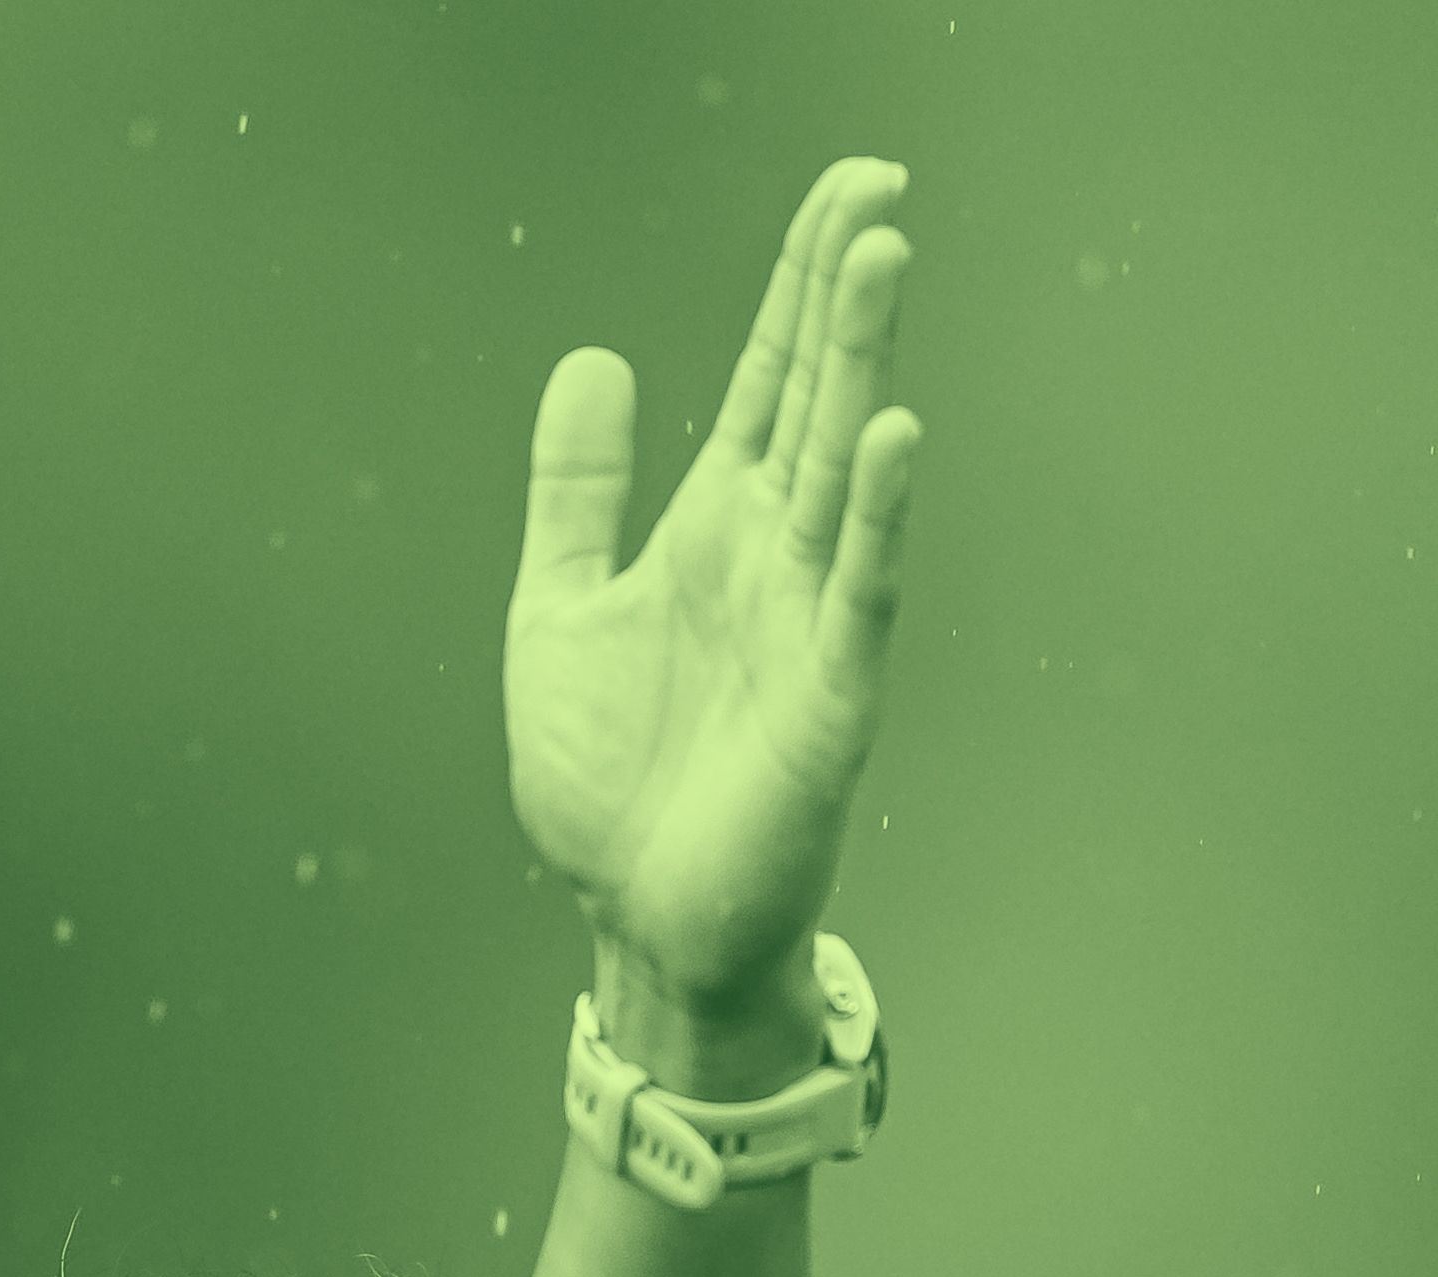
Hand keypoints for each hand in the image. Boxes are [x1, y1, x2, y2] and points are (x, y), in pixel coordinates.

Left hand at [506, 157, 923, 1064]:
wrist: (634, 915)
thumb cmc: (610, 777)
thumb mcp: (557, 609)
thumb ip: (575, 491)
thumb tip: (593, 358)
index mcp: (716, 527)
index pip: (771, 379)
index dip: (800, 285)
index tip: (847, 191)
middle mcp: (777, 554)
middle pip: (818, 394)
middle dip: (844, 293)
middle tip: (879, 187)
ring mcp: (811, 617)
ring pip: (847, 469)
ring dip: (864, 365)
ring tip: (883, 260)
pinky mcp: (829, 695)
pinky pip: (860, 590)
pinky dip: (879, 516)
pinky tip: (893, 437)